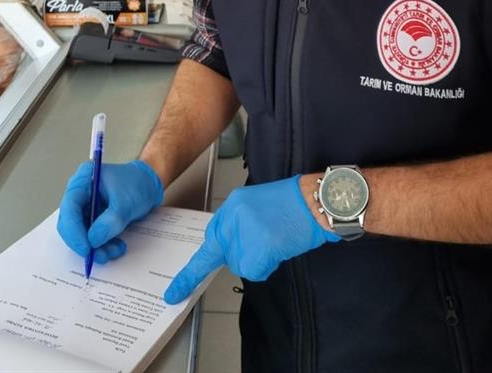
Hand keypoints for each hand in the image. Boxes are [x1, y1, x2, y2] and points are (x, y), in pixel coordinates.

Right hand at [57, 160, 163, 262]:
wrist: (150, 185)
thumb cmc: (138, 184)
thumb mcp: (127, 202)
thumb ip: (110, 221)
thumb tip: (93, 241)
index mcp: (83, 180)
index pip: (69, 208)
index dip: (74, 231)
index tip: (86, 248)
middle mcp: (80, 194)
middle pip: (70, 224)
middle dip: (85, 242)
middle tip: (100, 255)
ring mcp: (86, 207)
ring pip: (82, 234)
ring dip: (97, 248)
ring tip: (115, 250)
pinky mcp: (93, 219)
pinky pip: (92, 237)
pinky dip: (103, 246)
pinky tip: (117, 247)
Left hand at [163, 175, 339, 303]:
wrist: (316, 200)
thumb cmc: (293, 204)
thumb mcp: (256, 205)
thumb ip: (238, 224)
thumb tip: (232, 248)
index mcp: (232, 205)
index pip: (209, 238)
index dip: (192, 269)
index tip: (175, 291)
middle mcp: (233, 217)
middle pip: (224, 255)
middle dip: (241, 255)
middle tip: (265, 243)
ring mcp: (244, 232)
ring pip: (240, 265)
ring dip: (258, 259)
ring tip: (277, 238)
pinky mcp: (258, 246)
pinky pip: (255, 270)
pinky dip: (268, 265)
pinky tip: (280, 246)